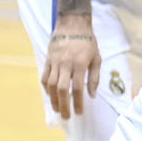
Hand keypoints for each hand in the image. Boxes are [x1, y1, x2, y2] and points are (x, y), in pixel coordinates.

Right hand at [41, 0, 101, 117]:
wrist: (72, 23)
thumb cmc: (88, 41)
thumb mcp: (97, 58)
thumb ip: (94, 78)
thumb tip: (92, 96)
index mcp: (80, 64)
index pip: (77, 88)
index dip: (78, 103)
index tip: (79, 113)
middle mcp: (65, 64)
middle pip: (62, 90)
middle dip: (64, 105)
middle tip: (66, 117)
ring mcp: (55, 61)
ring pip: (51, 85)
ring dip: (53, 99)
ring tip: (57, 109)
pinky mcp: (48, 59)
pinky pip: (45, 76)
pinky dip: (46, 88)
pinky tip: (50, 95)